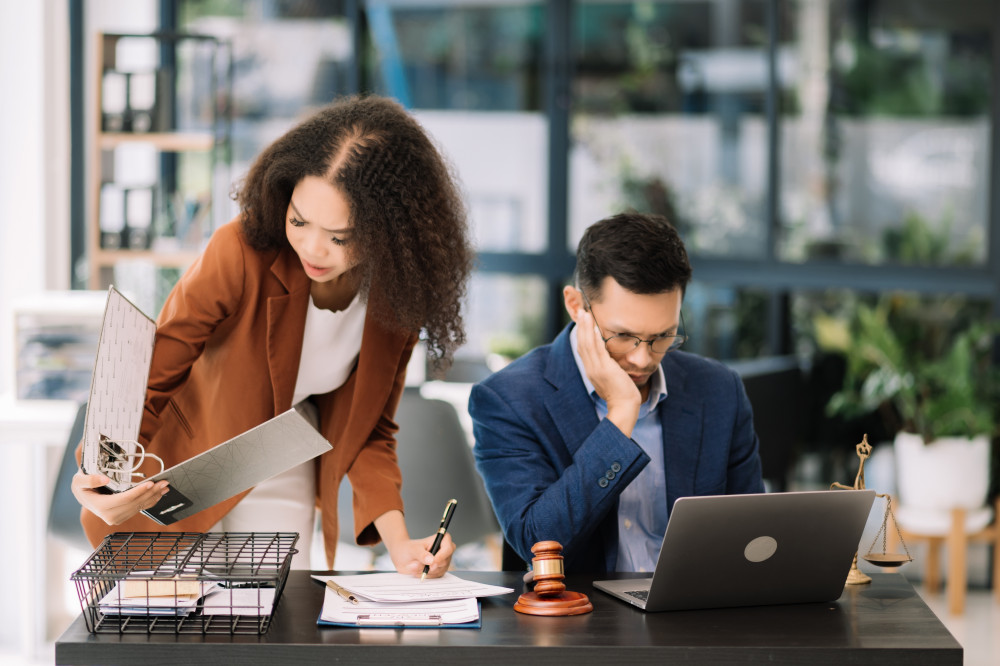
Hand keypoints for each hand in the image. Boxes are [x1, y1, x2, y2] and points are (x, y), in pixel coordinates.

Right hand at [71, 469, 169, 525]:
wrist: (83, 496)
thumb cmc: (81, 487)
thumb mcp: (78, 481)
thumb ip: (89, 480)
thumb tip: (104, 479)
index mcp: (101, 507)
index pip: (124, 499)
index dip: (138, 491)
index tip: (150, 483)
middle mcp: (111, 516)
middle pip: (135, 503)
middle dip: (151, 492)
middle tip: (164, 482)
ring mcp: (118, 518)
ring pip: (140, 506)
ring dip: (154, 496)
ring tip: (165, 486)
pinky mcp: (123, 516)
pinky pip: (140, 508)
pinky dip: (151, 500)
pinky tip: (159, 494)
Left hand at [374, 509, 455, 576]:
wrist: (403, 557)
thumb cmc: (409, 549)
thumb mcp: (413, 550)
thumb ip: (422, 554)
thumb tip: (431, 560)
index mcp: (441, 539)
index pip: (448, 548)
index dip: (441, 556)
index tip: (432, 563)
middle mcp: (445, 550)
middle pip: (444, 561)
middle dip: (430, 566)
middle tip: (417, 565)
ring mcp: (443, 561)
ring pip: (440, 570)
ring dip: (426, 571)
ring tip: (415, 566)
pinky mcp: (440, 570)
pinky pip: (436, 576)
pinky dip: (426, 575)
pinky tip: (418, 571)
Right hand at [575, 309, 640, 435]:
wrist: (625, 407)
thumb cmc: (622, 394)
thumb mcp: (611, 378)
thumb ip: (608, 367)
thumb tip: (610, 360)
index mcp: (591, 370)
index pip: (583, 348)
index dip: (582, 334)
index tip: (582, 321)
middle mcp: (590, 368)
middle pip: (582, 344)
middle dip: (581, 327)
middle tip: (580, 311)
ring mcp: (596, 369)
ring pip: (587, 344)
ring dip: (585, 328)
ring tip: (585, 314)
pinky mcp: (604, 369)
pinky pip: (597, 349)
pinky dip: (594, 336)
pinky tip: (595, 326)